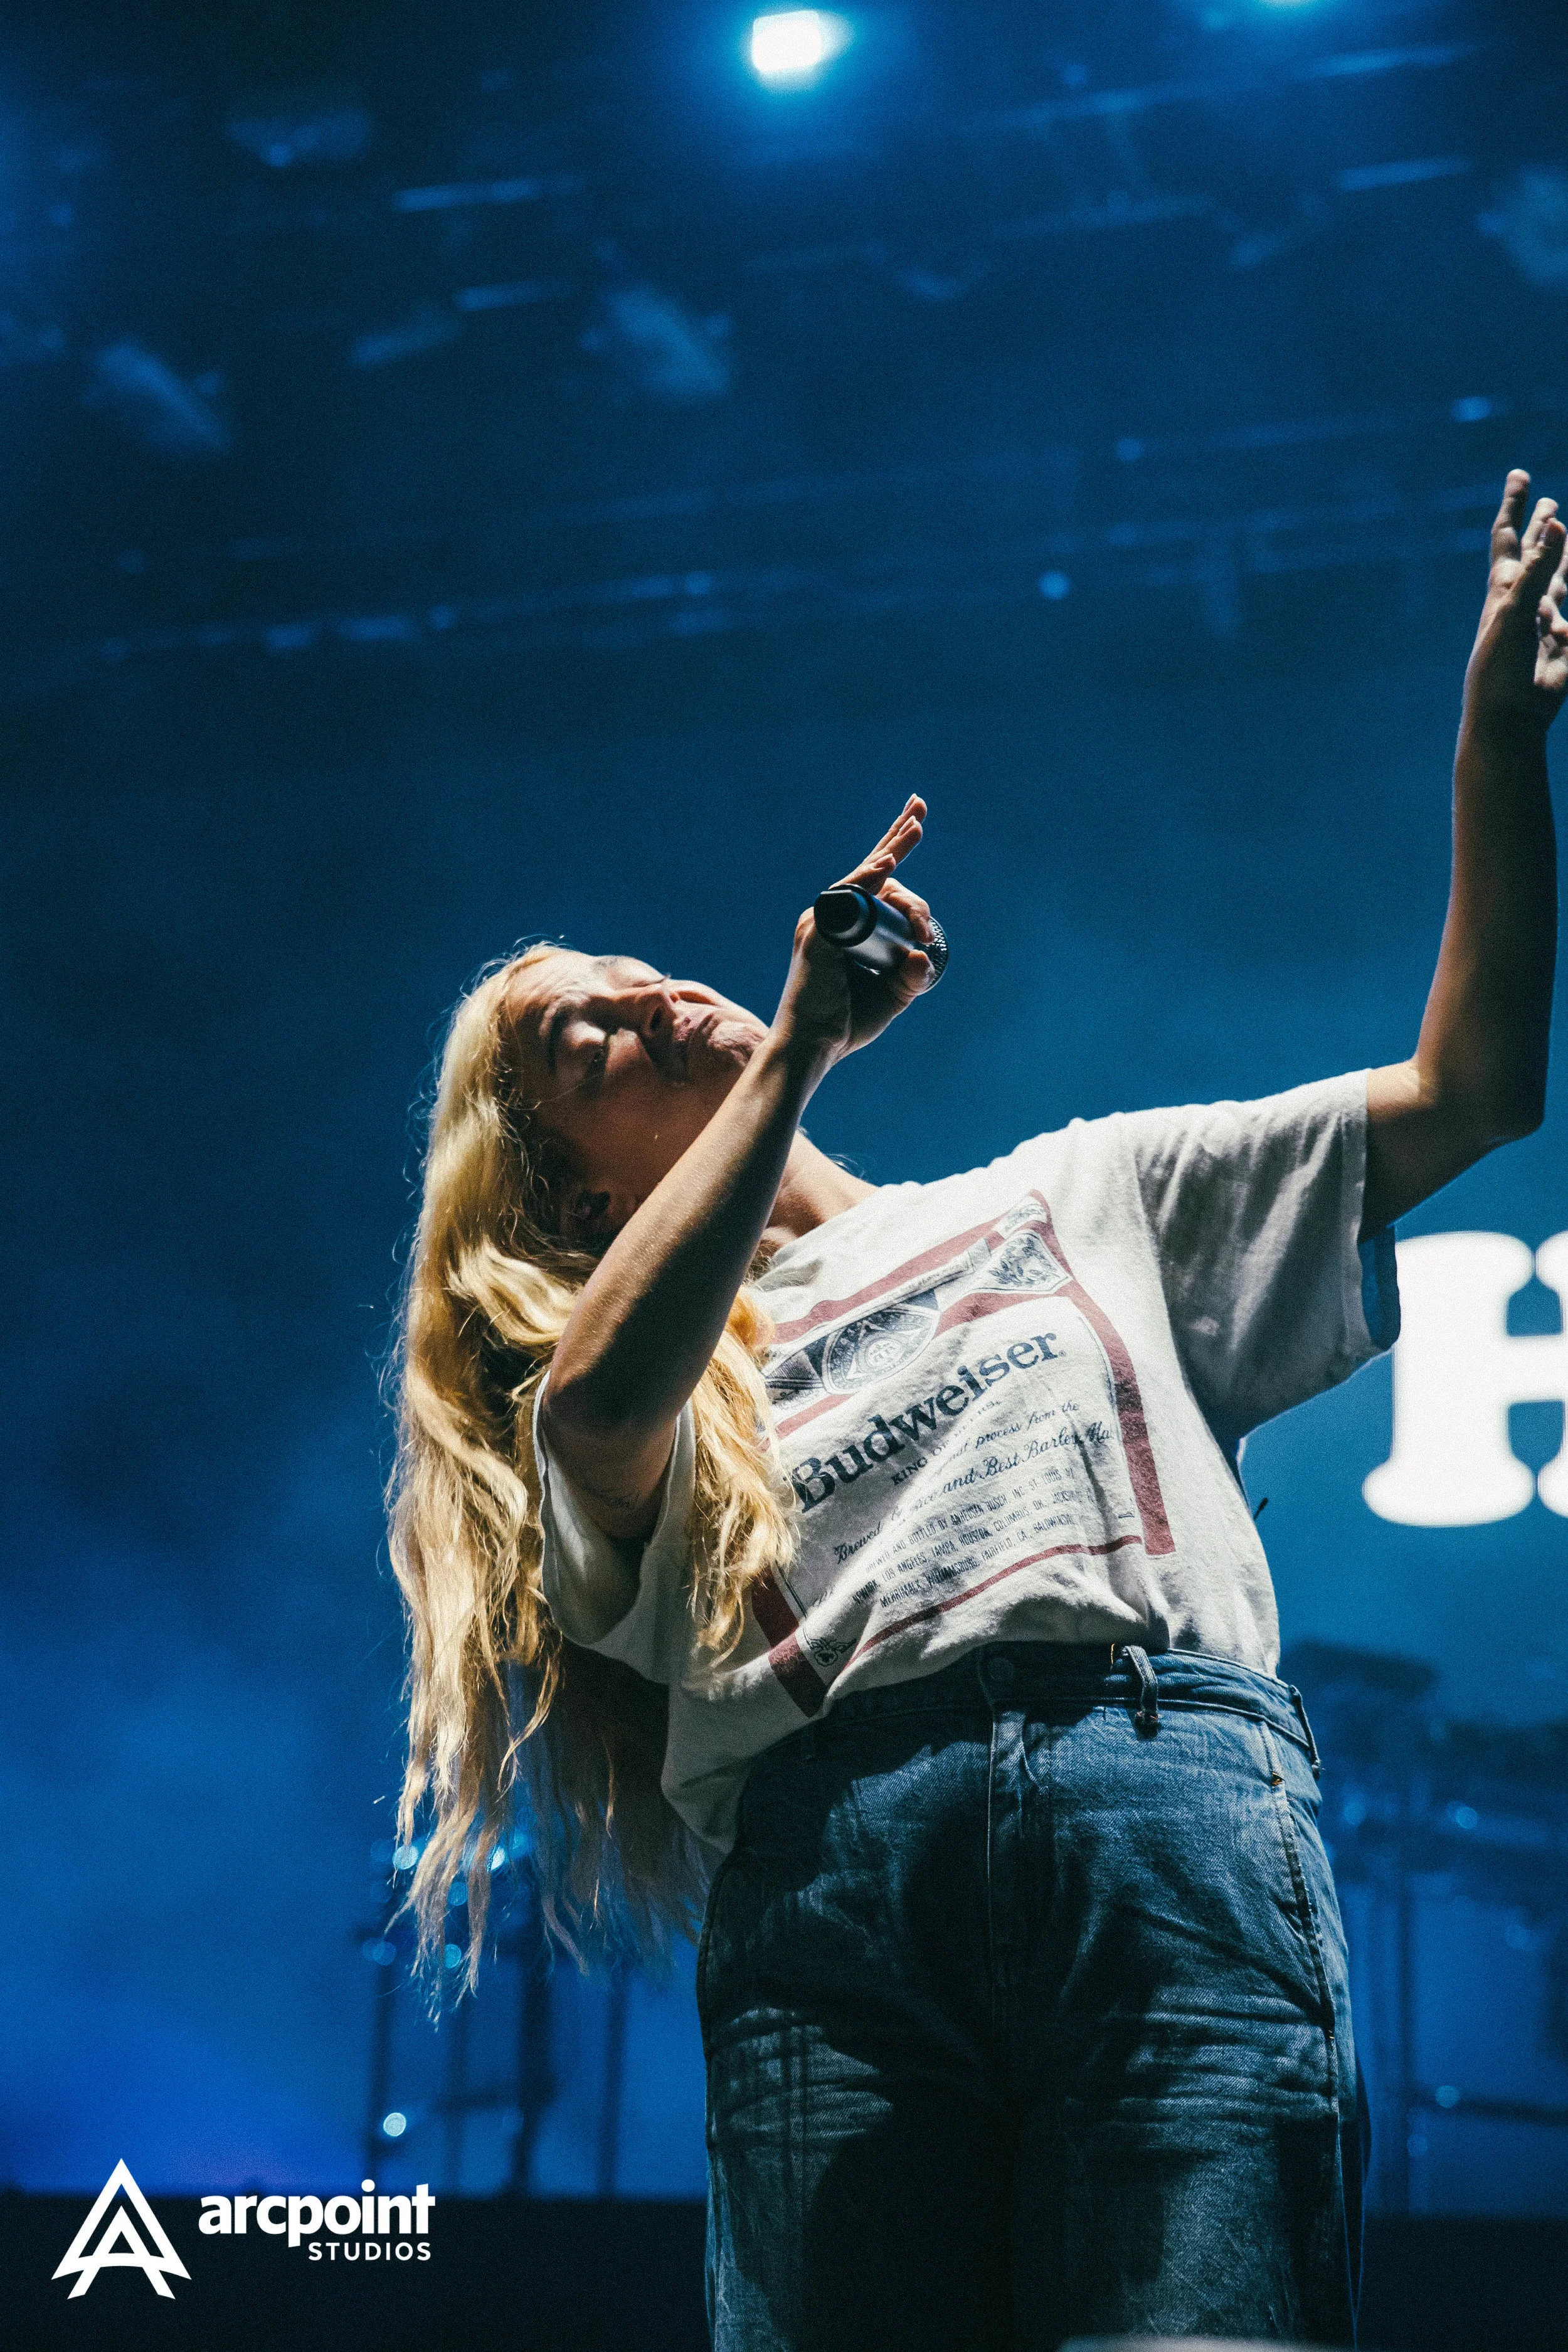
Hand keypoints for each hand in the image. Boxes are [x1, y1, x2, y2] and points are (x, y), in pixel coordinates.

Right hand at [770, 796, 936, 1075]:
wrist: (813, 1048)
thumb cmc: (844, 1024)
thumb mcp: (891, 995)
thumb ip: (911, 976)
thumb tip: (924, 953)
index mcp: (844, 928)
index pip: (875, 888)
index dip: (899, 869)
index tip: (925, 908)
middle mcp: (829, 917)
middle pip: (869, 868)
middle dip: (896, 835)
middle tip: (918, 804)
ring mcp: (821, 923)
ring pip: (862, 878)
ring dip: (892, 849)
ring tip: (916, 826)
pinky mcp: (819, 936)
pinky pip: (846, 900)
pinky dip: (868, 879)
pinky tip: (888, 863)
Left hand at [1464, 470, 1567, 731]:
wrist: (1507, 718)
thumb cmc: (1500, 666)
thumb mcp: (1515, 610)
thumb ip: (1537, 567)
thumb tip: (1556, 521)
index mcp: (1503, 590)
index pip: (1508, 537)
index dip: (1514, 505)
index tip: (1519, 475)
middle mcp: (1522, 601)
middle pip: (1535, 555)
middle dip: (1542, 528)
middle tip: (1549, 502)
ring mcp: (1544, 623)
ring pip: (1560, 581)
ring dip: (1566, 558)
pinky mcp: (1563, 646)